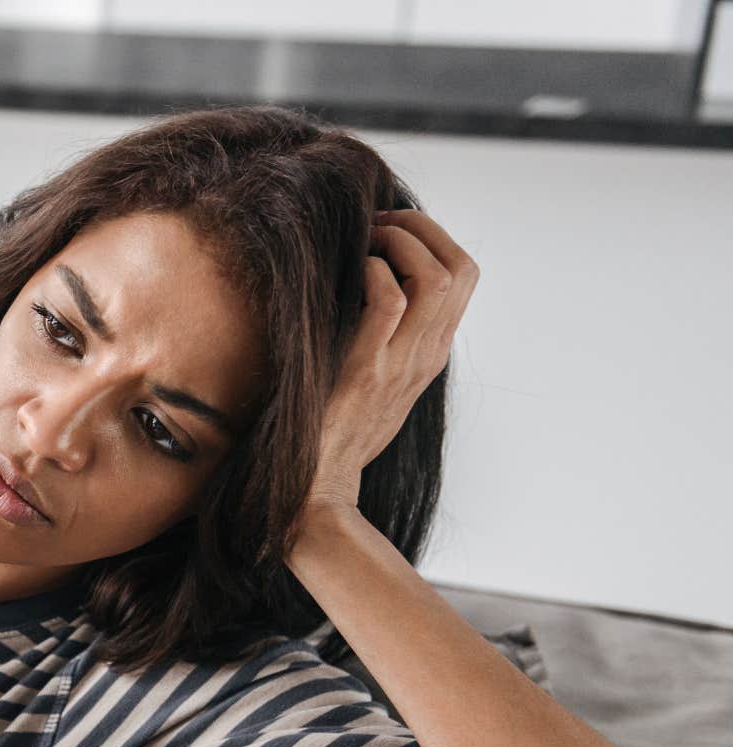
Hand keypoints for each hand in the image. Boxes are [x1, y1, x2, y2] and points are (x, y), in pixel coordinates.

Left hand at [305, 208, 478, 513]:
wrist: (317, 486)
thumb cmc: (334, 431)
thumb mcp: (376, 380)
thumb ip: (385, 341)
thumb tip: (367, 289)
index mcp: (431, 352)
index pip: (465, 275)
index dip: (434, 238)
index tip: (390, 230)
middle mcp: (427, 354)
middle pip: (463, 267)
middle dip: (423, 228)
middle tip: (378, 224)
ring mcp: (402, 362)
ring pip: (437, 277)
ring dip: (400, 243)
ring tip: (366, 242)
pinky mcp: (368, 370)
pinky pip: (391, 301)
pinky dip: (373, 274)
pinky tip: (350, 276)